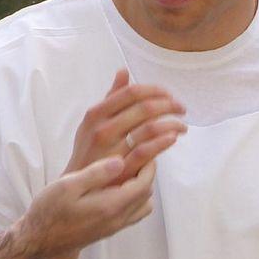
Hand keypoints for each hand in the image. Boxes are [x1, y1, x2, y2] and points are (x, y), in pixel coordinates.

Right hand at [24, 156, 156, 257]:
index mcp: (110, 207)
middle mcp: (116, 220)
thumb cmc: (48, 212)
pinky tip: (119, 188)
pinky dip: (135, 200)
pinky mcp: (108, 231)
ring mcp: (113, 228)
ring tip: (130, 171)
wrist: (37, 242)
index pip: (143, 185)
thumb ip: (96, 173)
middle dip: (147, 174)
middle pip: (146, 195)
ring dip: (142, 188)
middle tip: (140, 156)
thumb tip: (121, 161)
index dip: (149, 166)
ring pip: (143, 207)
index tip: (145, 150)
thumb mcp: (67, 186)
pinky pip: (133, 215)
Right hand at [66, 70, 185, 181]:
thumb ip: (110, 97)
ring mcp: (112, 149)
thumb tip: (123, 71)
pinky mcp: (122, 169)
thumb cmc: (89, 152)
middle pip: (144, 107)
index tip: (168, 94)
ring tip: (183, 126)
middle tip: (181, 108)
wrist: (76, 187)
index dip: (154, 90)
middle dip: (169, 105)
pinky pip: (147, 150)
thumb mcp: (92, 122)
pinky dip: (164, 141)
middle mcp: (103, 129)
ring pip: (150, 127)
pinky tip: (174, 138)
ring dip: (172, 123)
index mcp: (96, 114)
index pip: (131, 92)